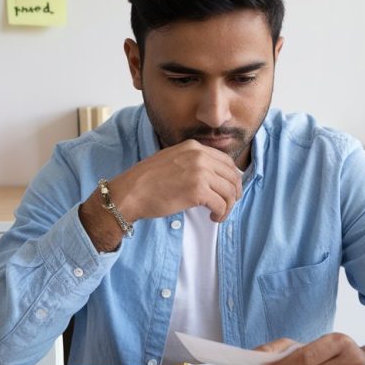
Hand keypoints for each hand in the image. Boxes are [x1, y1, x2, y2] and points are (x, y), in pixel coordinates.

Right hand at [111, 139, 242, 221]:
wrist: (130, 192)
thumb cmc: (147, 181)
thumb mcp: (171, 159)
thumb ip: (191, 162)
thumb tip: (211, 176)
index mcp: (193, 147)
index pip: (226, 161)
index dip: (232, 178)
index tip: (229, 190)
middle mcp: (199, 156)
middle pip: (232, 176)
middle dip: (234, 193)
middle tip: (228, 205)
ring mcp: (200, 172)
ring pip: (229, 191)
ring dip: (228, 206)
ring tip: (219, 215)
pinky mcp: (198, 191)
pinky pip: (221, 204)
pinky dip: (221, 214)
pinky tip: (212, 217)